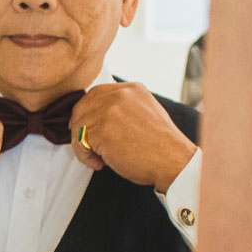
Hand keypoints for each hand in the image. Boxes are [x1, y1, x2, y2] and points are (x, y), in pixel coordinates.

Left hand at [68, 83, 195, 190]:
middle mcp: (119, 95)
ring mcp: (108, 111)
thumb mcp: (146, 113)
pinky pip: (79, 142)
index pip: (96, 94)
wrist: (173, 160)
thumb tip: (100, 117)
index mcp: (131, 89)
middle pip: (82, 106)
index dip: (87, 112)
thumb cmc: (161, 146)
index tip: (87, 126)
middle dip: (80, 127)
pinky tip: (100, 163)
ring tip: (99, 157)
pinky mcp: (101, 129)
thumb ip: (124, 109)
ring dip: (84, 145)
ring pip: (78, 125)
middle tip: (86, 143)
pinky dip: (85, 156)